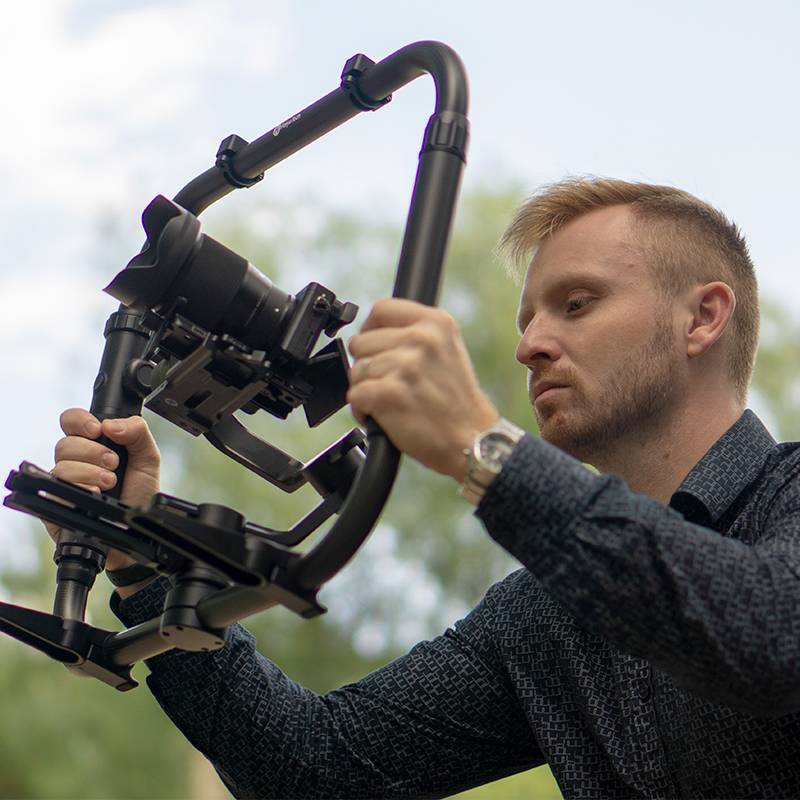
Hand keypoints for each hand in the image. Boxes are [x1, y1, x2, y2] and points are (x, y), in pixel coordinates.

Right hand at [48, 408, 160, 573]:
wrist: (137, 531)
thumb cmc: (139, 495)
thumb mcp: (148, 459)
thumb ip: (137, 432)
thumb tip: (110, 424)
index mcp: (94, 444)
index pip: (72, 421)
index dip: (79, 421)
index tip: (97, 430)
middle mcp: (75, 461)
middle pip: (65, 443)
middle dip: (92, 452)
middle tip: (113, 463)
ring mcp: (63, 483)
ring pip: (60, 466)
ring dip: (89, 472)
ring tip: (110, 483)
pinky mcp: (55, 504)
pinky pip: (55, 490)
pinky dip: (79, 489)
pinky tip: (95, 495)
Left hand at [347, 299, 498, 481]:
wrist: (472, 439)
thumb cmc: (456, 401)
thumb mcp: (447, 349)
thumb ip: (415, 334)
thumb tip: (373, 332)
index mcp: (436, 322)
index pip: (381, 310)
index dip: (371, 331)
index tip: (376, 348)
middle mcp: (422, 338)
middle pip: (362, 341)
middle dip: (367, 366)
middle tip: (388, 383)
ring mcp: (406, 365)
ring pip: (357, 370)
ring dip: (366, 390)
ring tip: (389, 402)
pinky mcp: (391, 393)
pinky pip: (355, 394)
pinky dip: (362, 410)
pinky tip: (381, 416)